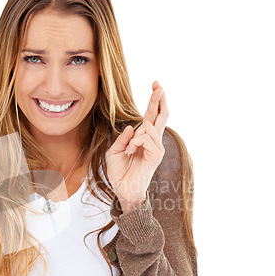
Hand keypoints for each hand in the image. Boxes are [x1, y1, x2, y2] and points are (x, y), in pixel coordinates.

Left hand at [107, 80, 168, 210]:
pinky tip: (131, 152)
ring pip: (150, 127)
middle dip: (159, 99)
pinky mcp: (157, 155)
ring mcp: (156, 148)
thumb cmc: (120, 173)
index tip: (155, 85)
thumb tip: (132, 127)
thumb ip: (122, 139)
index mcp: (143, 138)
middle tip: (158, 85)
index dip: (154, 101)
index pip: (151, 116)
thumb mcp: (114, 152)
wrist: (123, 190)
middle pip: (160, 115)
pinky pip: (148, 138)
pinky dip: (136, 143)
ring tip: (129, 151)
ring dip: (136, 136)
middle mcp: (152, 141)